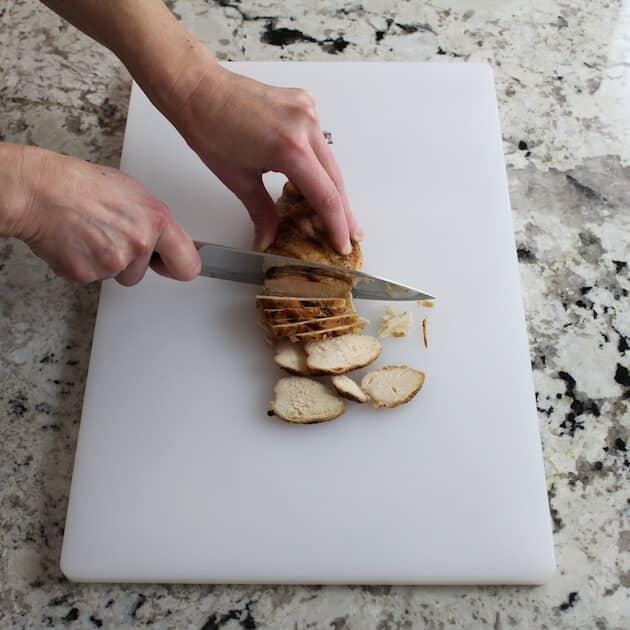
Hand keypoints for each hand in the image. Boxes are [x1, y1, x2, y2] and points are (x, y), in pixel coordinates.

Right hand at [7, 145, 199, 285]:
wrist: (40, 191)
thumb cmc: (82, 185)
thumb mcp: (134, 193)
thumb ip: (153, 221)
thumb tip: (163, 237)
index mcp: (157, 221)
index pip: (188, 264)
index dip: (178, 268)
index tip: (171, 267)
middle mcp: (139, 244)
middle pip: (141, 273)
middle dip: (129, 261)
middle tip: (110, 236)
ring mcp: (113, 262)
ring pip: (116, 275)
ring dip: (105, 262)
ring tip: (90, 234)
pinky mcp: (88, 274)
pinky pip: (91, 277)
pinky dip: (83, 264)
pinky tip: (77, 241)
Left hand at [166, 53, 362, 253]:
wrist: (198, 89)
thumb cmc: (210, 128)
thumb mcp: (238, 180)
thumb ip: (262, 213)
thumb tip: (268, 240)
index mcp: (290, 148)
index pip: (325, 196)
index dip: (336, 225)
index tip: (341, 245)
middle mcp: (305, 125)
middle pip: (335, 179)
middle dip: (343, 211)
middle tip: (351, 235)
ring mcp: (307, 111)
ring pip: (329, 160)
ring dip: (333, 188)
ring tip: (337, 215)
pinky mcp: (304, 104)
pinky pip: (319, 141)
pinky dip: (319, 163)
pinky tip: (315, 181)